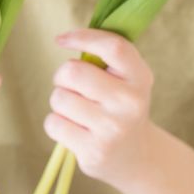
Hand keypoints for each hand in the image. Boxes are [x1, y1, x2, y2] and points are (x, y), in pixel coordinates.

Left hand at [44, 29, 157, 186]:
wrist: (136, 156)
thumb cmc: (121, 107)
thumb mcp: (128, 79)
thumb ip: (106, 57)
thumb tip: (66, 39)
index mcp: (140, 77)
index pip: (113, 47)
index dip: (83, 37)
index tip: (61, 39)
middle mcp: (129, 102)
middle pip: (73, 72)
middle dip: (62, 76)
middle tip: (70, 85)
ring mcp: (112, 129)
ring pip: (59, 98)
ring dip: (60, 101)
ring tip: (77, 111)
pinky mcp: (94, 151)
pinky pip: (53, 123)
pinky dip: (56, 123)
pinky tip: (74, 129)